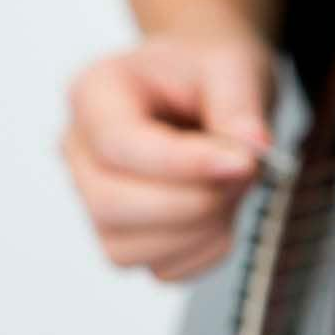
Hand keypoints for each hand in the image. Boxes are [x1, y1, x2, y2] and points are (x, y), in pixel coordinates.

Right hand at [62, 31, 273, 280]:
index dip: (183, 164)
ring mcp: (96, 201)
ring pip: (127, 250)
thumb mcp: (232, 64)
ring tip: (233, 187)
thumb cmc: (206, 72)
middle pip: (109, 205)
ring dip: (199, 230)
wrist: (206, 87)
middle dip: (192, 202)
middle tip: (244, 173)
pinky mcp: (128, 238)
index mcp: (93, 96)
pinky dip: (204, 251)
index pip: (119, 146)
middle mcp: (81, 153)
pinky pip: (161, 270)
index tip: (242, 162)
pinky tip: (223, 211)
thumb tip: (252, 149)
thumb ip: (239, 104)